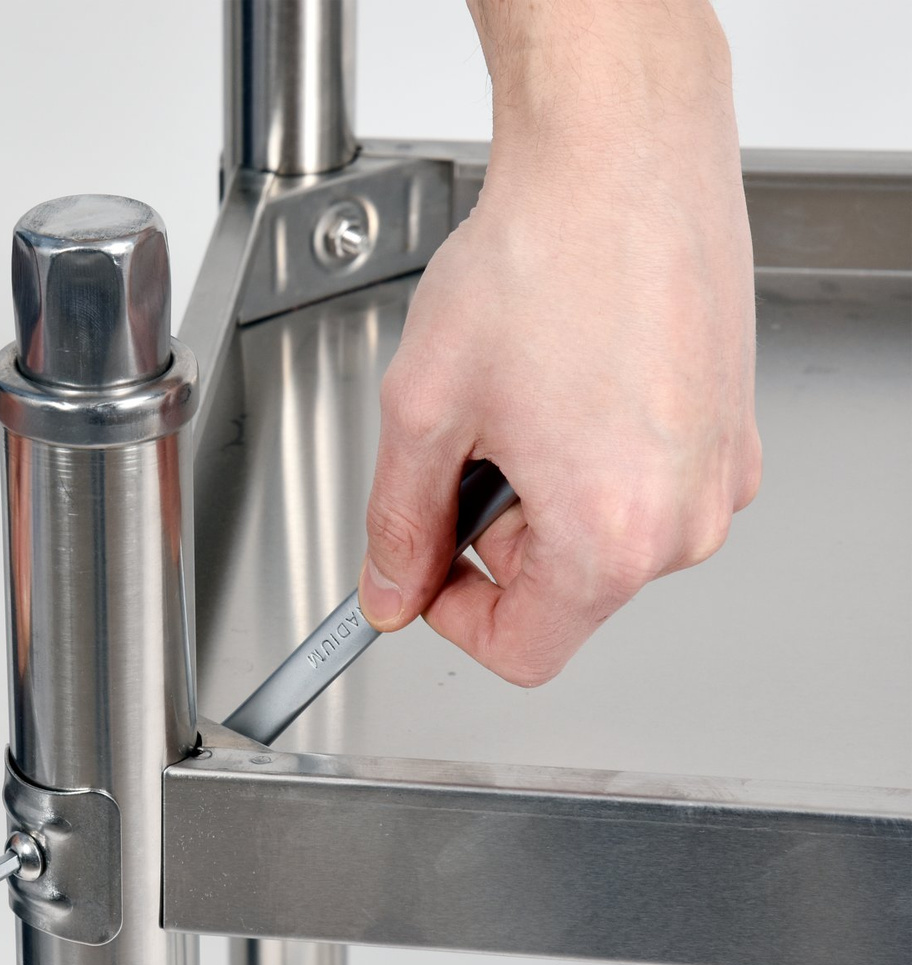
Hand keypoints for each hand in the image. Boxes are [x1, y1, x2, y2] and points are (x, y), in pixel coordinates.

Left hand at [359, 0, 760, 685]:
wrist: (620, 155)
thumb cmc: (541, 259)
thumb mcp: (426, 410)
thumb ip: (399, 524)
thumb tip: (391, 588)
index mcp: (614, 535)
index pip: (524, 650)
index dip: (452, 617)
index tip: (421, 568)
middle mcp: (688, 517)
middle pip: (563, 589)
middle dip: (493, 531)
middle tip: (466, 437)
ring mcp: (722, 470)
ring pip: (602, 532)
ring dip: (541, 484)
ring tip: (520, 390)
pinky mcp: (732, 427)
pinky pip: (643, 478)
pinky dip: (589, 448)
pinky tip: (565, 373)